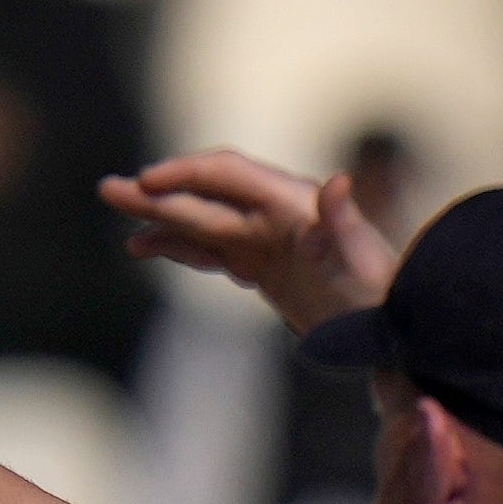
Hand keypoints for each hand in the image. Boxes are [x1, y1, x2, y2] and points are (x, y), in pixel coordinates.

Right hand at [99, 151, 396, 332]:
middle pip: (205, 195)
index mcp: (293, 202)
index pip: (228, 174)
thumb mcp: (364, 262)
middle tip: (107, 190)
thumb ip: (347, 222)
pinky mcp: (262, 267)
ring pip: (202, 222)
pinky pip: (211, 250)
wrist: (395, 329)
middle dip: (157, 194)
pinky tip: (145, 248)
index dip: (186, 174)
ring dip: (160, 220)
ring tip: (118, 222)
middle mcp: (276, 214)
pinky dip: (178, 248)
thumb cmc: (382, 296)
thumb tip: (339, 182)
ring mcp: (267, 240)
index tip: (146, 183)